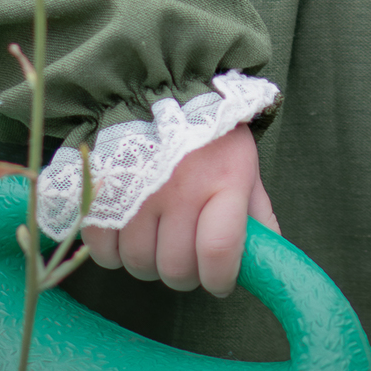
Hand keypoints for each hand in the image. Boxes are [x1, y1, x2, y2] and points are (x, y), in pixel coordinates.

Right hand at [82, 122, 279, 295]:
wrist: (161, 89)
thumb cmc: (211, 137)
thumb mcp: (244, 166)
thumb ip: (256, 215)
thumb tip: (267, 263)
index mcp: (223, 180)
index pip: (218, 253)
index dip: (219, 280)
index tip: (219, 280)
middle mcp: (180, 188)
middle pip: (175, 269)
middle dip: (185, 274)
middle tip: (188, 255)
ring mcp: (137, 191)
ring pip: (139, 264)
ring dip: (150, 262)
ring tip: (159, 237)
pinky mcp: (103, 192)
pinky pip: (104, 252)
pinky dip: (116, 253)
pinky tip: (130, 231)